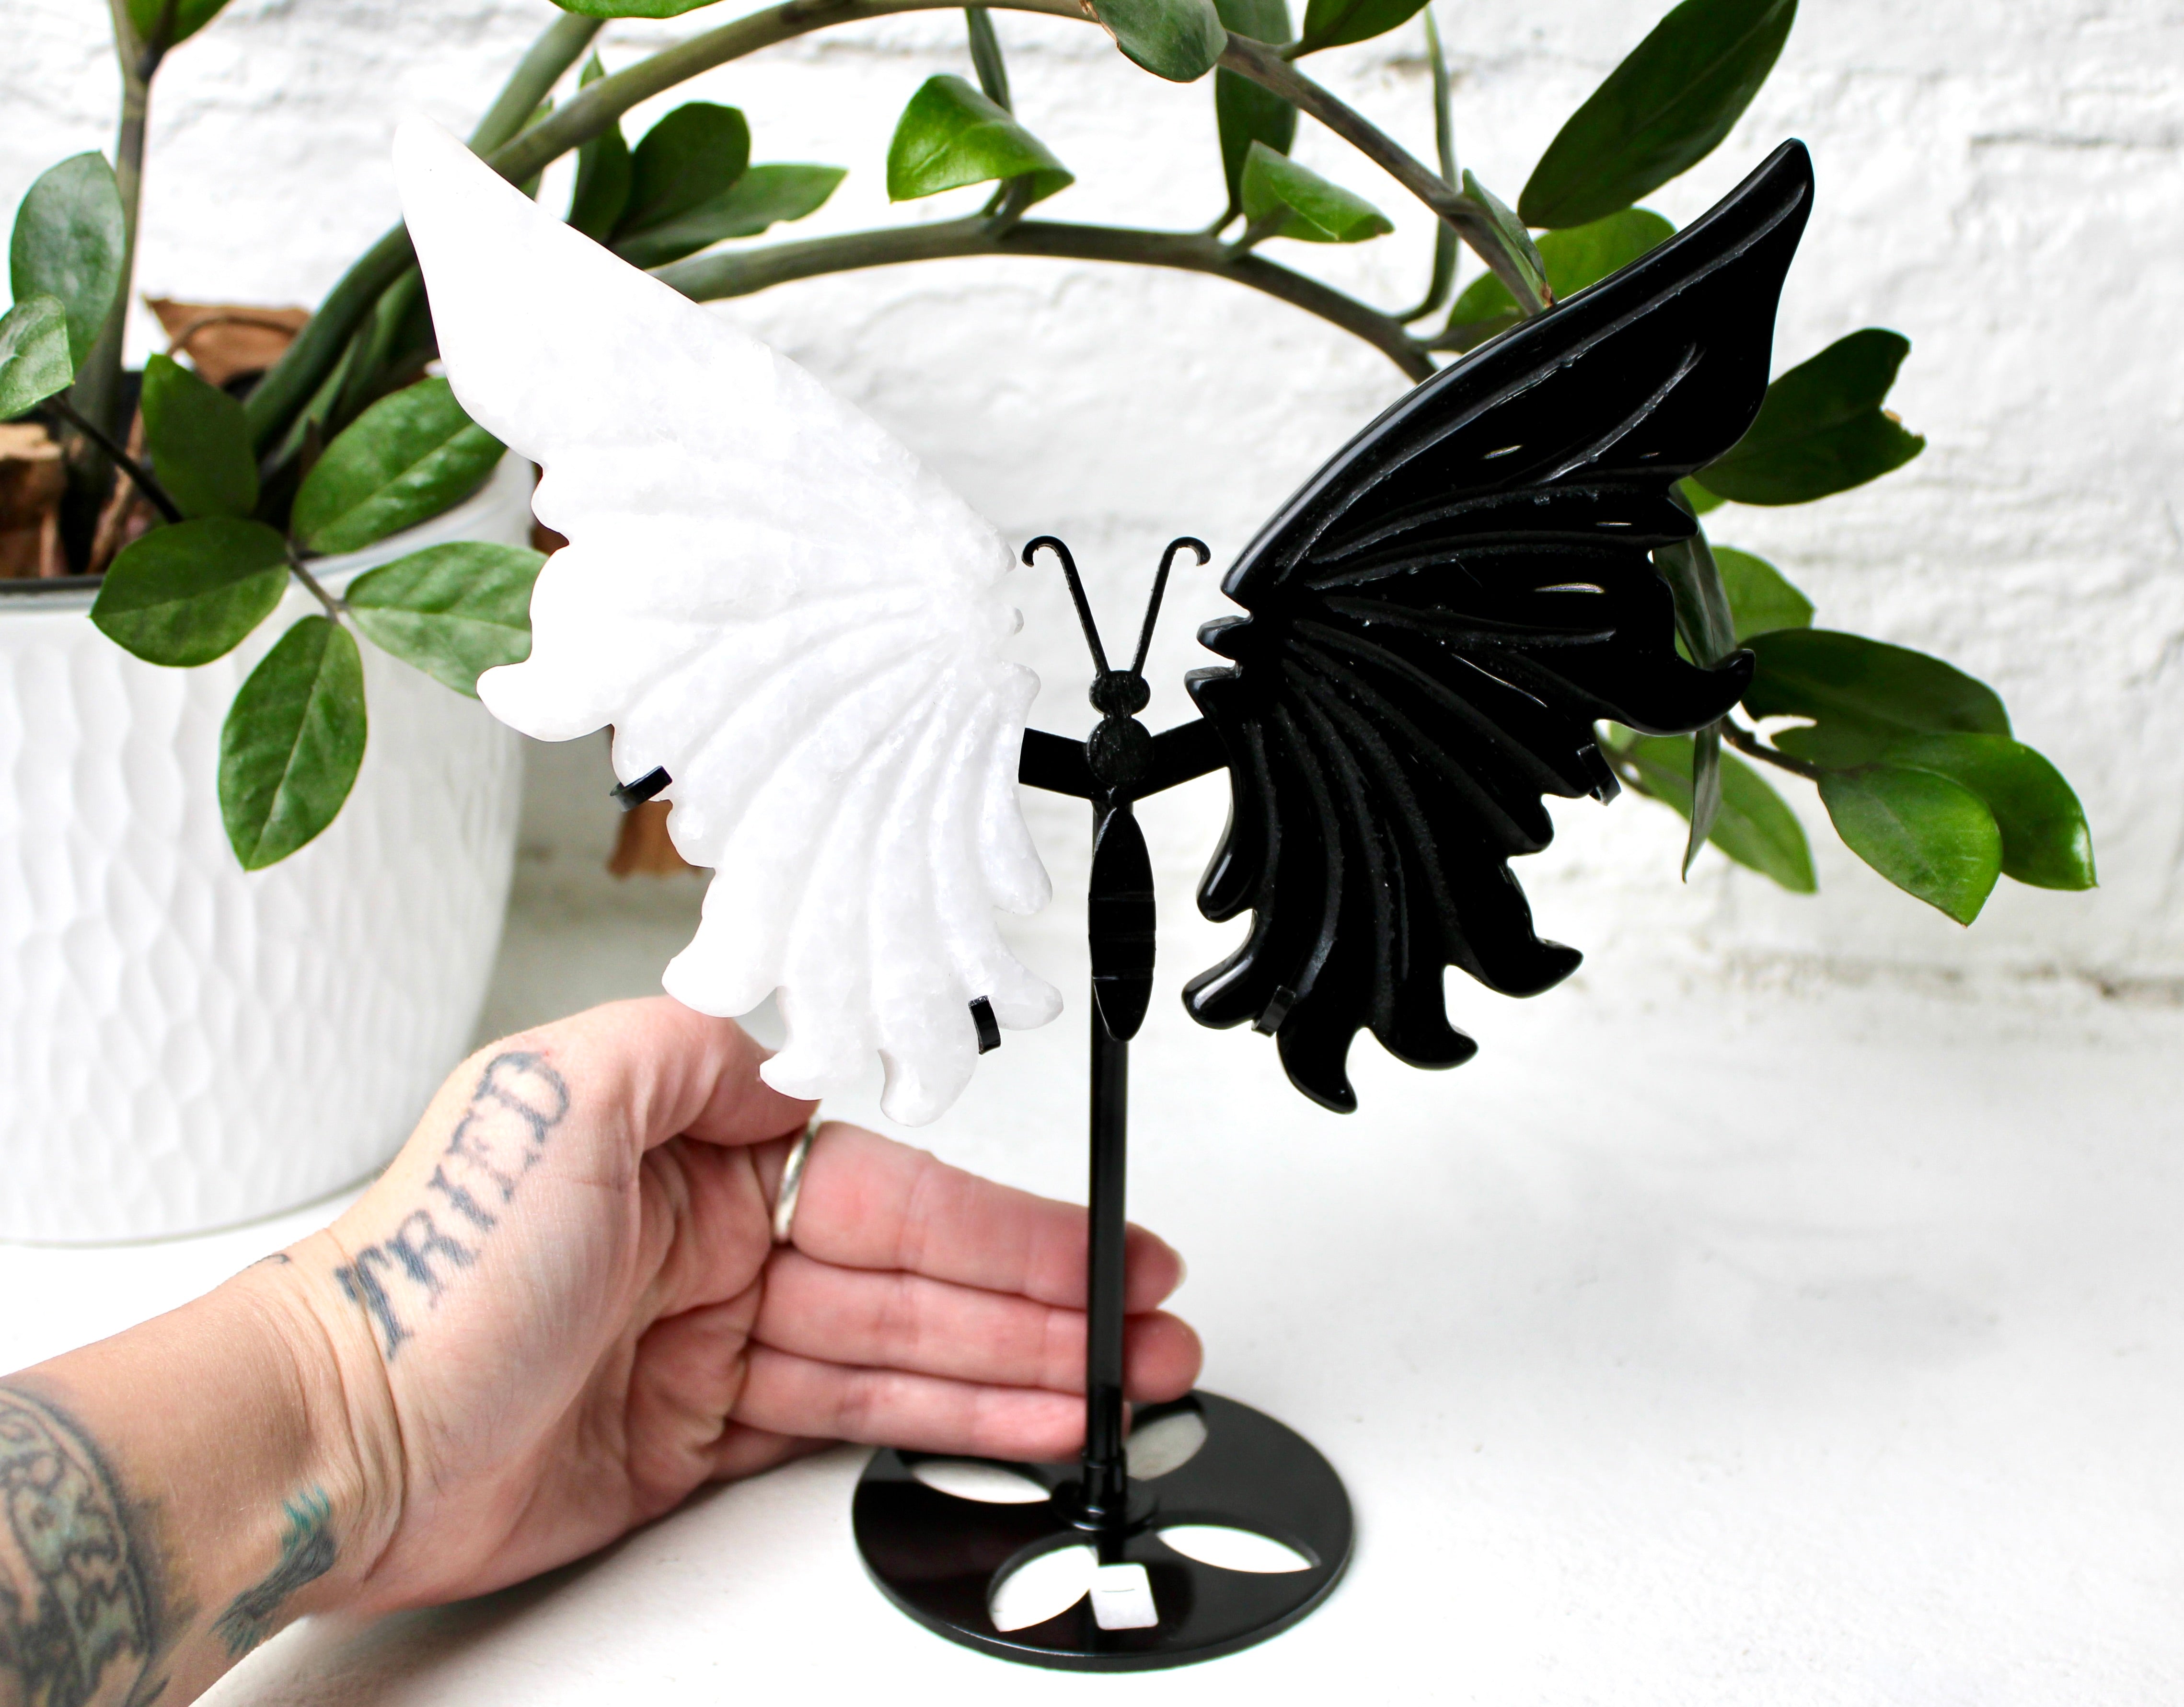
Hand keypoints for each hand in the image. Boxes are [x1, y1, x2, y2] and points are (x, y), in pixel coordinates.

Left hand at [293, 997, 1199, 1611]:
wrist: (337, 1441)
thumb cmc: (427, 1274)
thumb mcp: (556, 1095)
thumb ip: (694, 1045)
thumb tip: (800, 1043)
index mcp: (696, 1150)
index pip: (890, 1184)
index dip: (1001, 1219)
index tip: (1092, 1242)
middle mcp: (715, 1240)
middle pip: (915, 1273)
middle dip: (1041, 1303)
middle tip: (1144, 1329)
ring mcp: (714, 1343)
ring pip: (900, 1354)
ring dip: (1014, 1371)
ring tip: (1115, 1389)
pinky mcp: (702, 1436)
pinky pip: (848, 1424)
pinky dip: (939, 1427)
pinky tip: (1015, 1424)